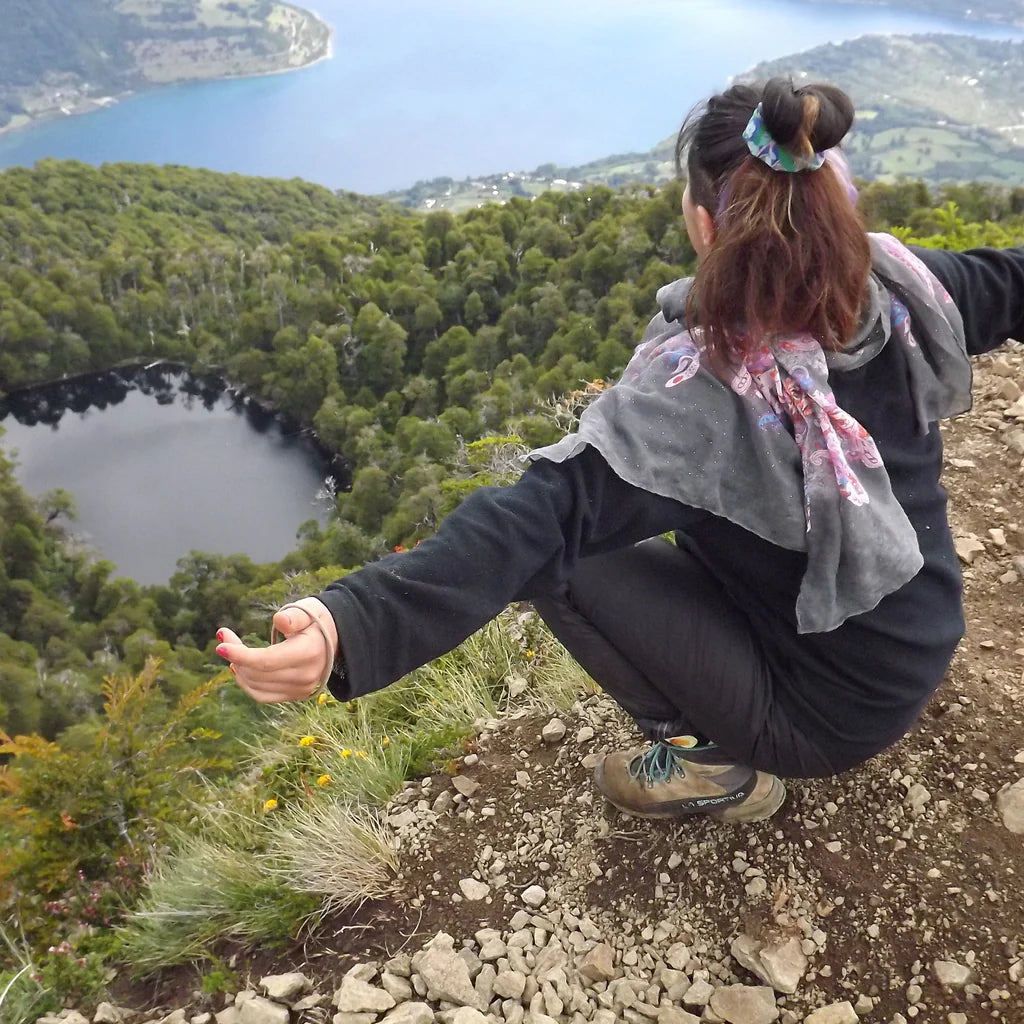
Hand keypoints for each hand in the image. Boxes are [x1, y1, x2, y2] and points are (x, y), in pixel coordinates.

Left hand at [216, 597, 338, 703]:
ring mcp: (302, 689)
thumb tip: (280, 621)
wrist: (336, 638)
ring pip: (257, 687)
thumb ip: (294, 616)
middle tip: (224, 635)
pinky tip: (239, 668)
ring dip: (238, 669)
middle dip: (235, 655)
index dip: (241, 655)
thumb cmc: (316, 620)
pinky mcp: (296, 696)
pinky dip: (247, 683)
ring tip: (232, 650)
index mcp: (310, 653)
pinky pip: (263, 696)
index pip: (267, 661)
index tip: (220, 645)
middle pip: (259, 673)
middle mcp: (307, 676)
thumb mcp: (307, 610)